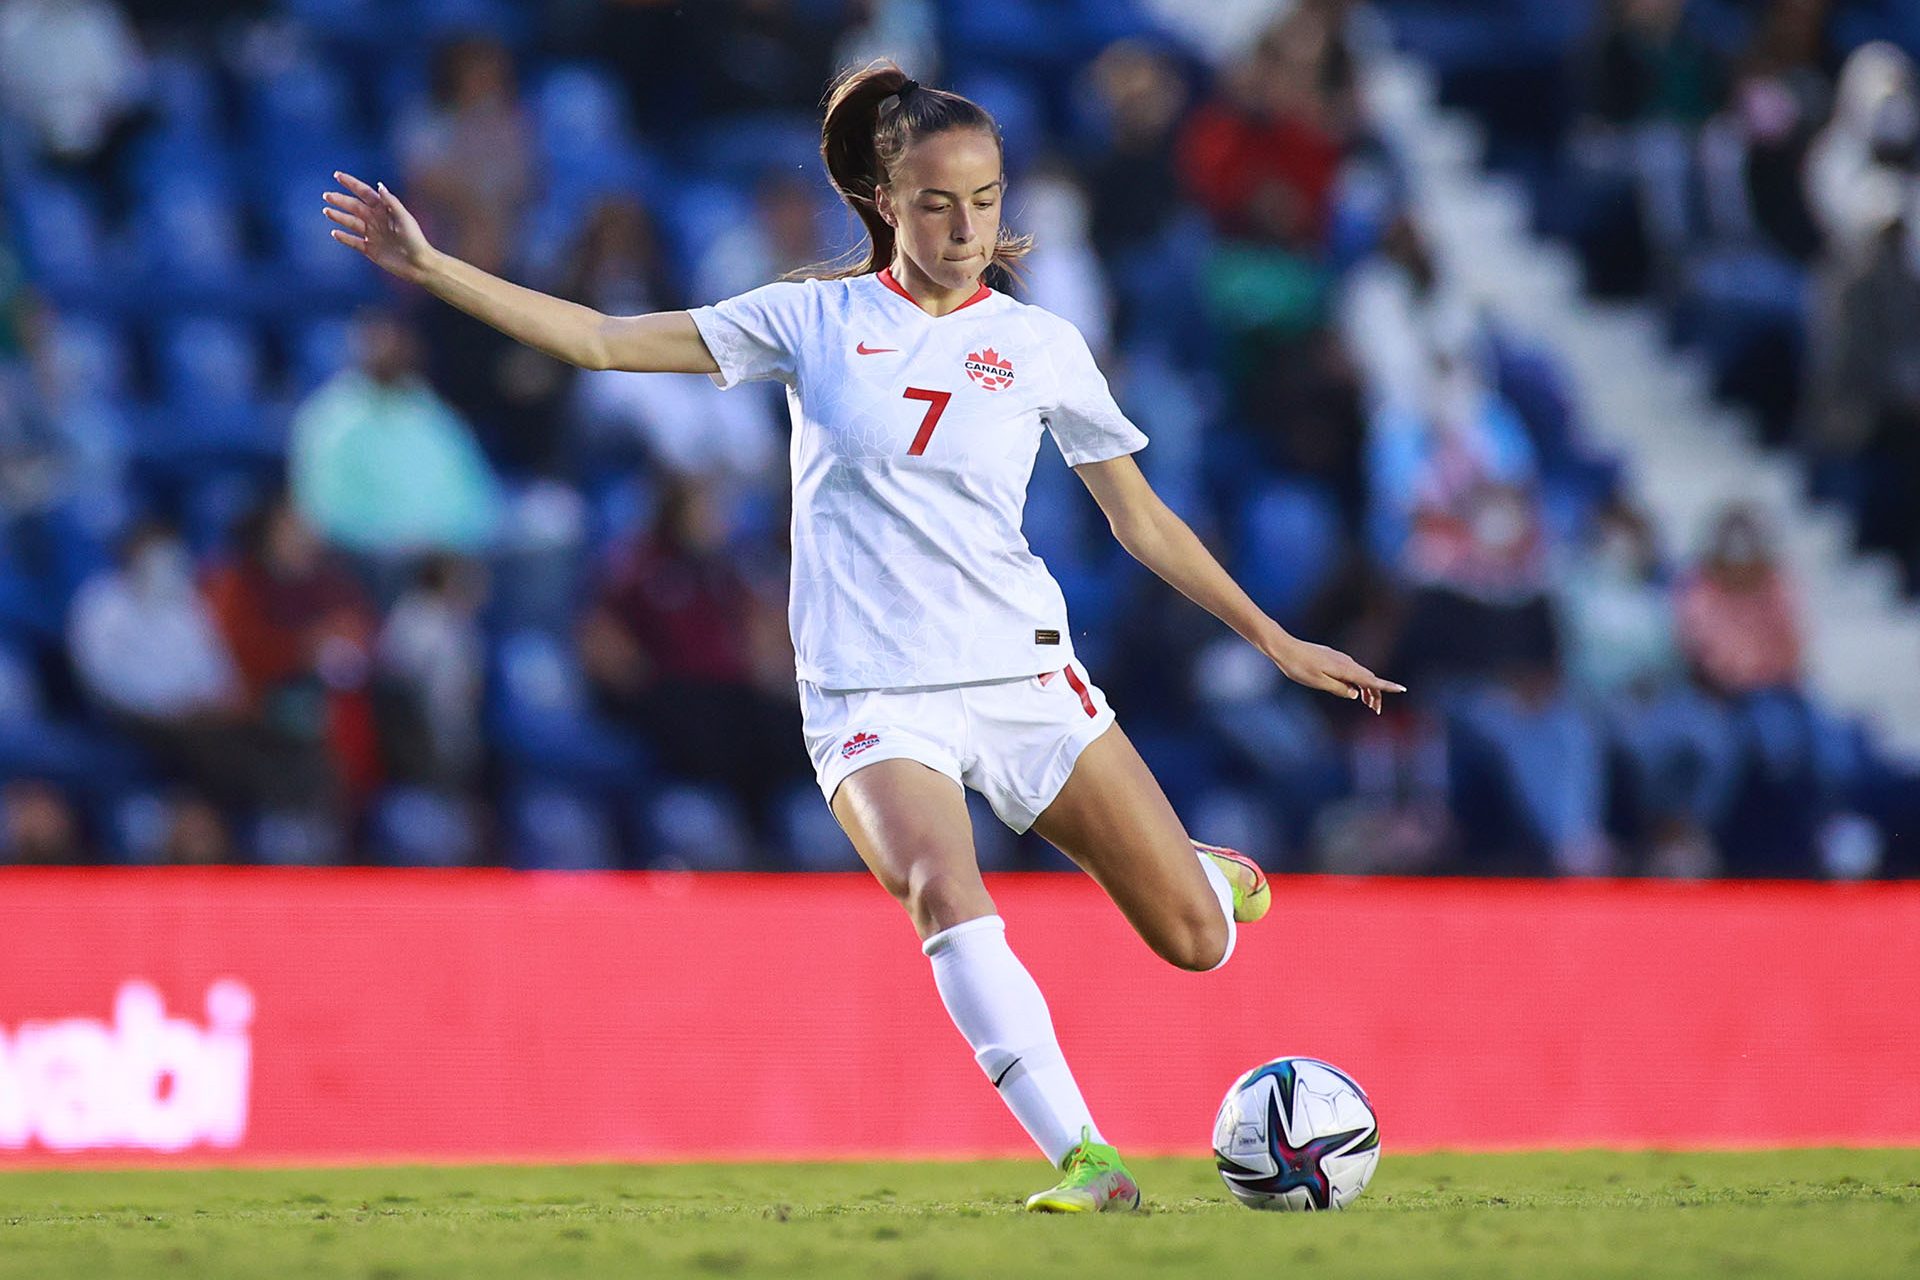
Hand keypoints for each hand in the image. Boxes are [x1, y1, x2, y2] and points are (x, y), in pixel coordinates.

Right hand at [324, 171, 435, 282]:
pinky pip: (353, 242)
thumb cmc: (415, 240)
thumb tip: (379, 185)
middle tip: (327, 195)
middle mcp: (377, 220)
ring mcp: (372, 235)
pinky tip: (334, 233)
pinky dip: (344, 238)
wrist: (419, 265)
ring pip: (351, 223)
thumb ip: (392, 202)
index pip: (365, 193)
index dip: (352, 184)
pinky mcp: (370, 250)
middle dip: (340, 200)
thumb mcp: (405, 218)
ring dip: (339, 216)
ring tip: (327, 211)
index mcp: (385, 210)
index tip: (337, 175)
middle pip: (355, 207)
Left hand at [1269, 636, 1406, 714]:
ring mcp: (1340, 659)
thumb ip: (1339, 689)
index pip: (1370, 680)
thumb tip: (1356, 694)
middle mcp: (1346, 662)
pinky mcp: (1334, 658)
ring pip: (1360, 675)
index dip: (1387, 687)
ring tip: (1367, 704)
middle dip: (1376, 694)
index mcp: (1344, 669)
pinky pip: (1352, 671)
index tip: (1401, 690)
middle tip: (1376, 710)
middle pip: (1368, 678)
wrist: (1285, 648)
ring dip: (1366, 689)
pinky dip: (1357, 682)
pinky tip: (1353, 689)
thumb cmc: (1299, 667)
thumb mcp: (1318, 682)